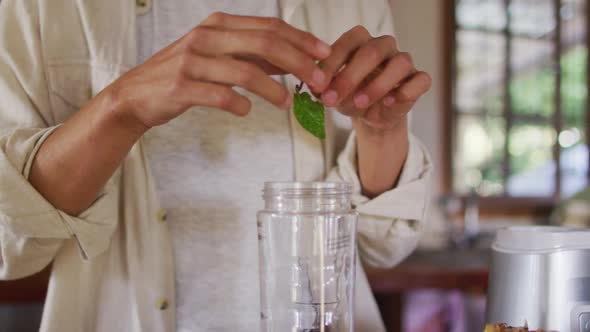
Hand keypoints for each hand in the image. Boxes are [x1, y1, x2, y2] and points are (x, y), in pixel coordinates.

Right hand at [108, 13, 331, 128]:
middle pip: (264, 44)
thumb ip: (251, 55)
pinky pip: (221, 96)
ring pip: (246, 72)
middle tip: (318, 81)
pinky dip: (240, 105)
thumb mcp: (218, 54)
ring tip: (288, 103)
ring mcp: (193, 61)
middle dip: (298, 62)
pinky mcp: (182, 87)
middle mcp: (206, 37)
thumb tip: (292, 60)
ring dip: (274, 90)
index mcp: (218, 25)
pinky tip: (247, 112)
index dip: (301, 40)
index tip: (325, 54)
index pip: (269, 27)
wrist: (137, 94)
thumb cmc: (184, 74)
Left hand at [319, 26, 430, 130]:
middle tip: (332, 99)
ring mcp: (403, 61)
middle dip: (349, 77)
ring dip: (377, 85)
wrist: (371, 117)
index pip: (347, 43)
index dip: (331, 64)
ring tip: (359, 103)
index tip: (317, 85)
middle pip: (371, 52)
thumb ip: (324, 89)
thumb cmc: (350, 96)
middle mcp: (384, 46)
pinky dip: (406, 91)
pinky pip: (420, 80)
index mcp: (360, 42)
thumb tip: (315, 88)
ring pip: (400, 63)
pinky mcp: (419, 79)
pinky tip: (389, 102)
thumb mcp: (333, 93)